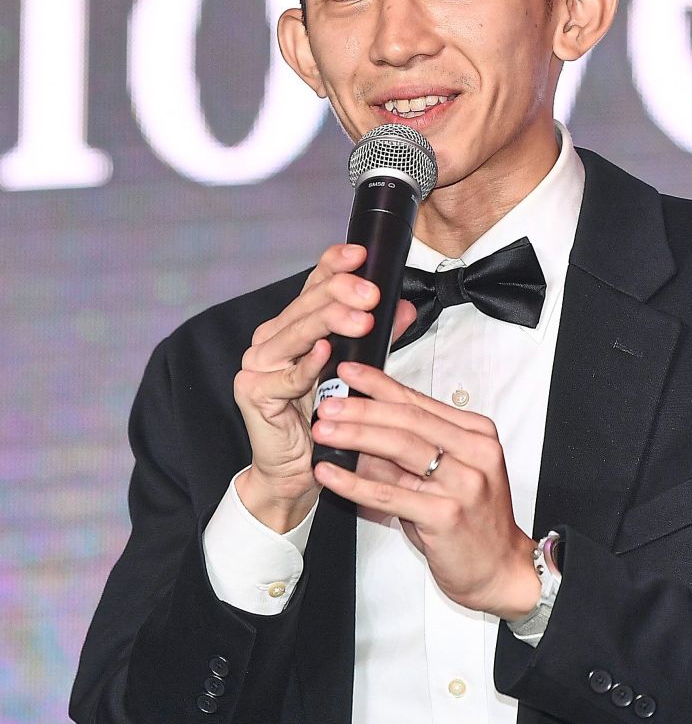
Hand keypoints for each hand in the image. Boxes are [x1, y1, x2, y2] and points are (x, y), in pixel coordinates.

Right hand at [233, 245, 416, 532]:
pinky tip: (324, 352)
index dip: (334, 266)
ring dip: (329, 322)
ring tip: (360, 318)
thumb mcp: (358, 368)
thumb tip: (405, 306)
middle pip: (307, 305)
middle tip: (371, 292)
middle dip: (341, 294)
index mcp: (294, 325)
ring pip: (296, 334)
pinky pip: (284, 376)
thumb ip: (379, 336)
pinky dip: (305, 365)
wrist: (298, 469)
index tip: (361, 254)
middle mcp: (272, 338)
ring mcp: (258, 364)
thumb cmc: (327, 416)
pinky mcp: (253, 392)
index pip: (314, 285)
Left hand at [312, 362, 539, 619]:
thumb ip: (411, 451)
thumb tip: (360, 428)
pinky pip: (391, 494)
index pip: (419, 401)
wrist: (500, 567)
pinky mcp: (447, 515)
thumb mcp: (448, 474)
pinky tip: (330, 474)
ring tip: (324, 430)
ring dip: (355, 436)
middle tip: (327, 403)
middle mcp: (475, 452)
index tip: (349, 372)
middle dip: (362, 408)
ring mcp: (464, 483)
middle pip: (408, 420)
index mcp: (476, 434)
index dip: (379, 385)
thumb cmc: (472, 519)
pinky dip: (355, 482)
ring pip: (400, 448)